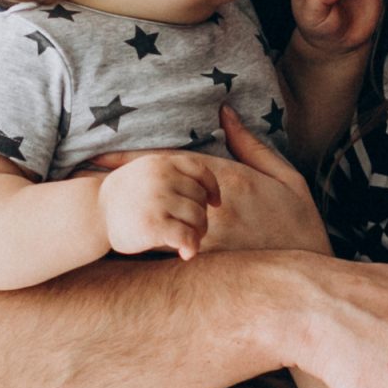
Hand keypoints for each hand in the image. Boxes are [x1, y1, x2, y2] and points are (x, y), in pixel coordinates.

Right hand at [97, 152, 221, 258]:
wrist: (93, 213)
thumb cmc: (124, 198)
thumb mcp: (145, 173)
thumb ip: (172, 176)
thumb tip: (212, 198)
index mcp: (161, 163)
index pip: (200, 171)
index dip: (212, 189)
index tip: (215, 204)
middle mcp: (161, 178)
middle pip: (200, 199)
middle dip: (200, 217)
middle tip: (191, 230)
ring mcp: (157, 200)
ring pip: (198, 217)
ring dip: (198, 233)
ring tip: (186, 241)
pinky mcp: (153, 224)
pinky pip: (187, 236)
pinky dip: (191, 246)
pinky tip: (185, 254)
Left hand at [98, 109, 326, 255]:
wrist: (310, 275)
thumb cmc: (299, 223)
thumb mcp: (285, 176)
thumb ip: (250, 144)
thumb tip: (225, 112)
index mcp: (230, 181)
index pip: (170, 163)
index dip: (131, 158)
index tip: (97, 151)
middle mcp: (212, 209)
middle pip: (154, 193)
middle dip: (116, 185)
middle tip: (77, 177)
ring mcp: (208, 240)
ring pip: (153, 224)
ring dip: (119, 216)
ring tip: (83, 212)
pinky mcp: (207, 266)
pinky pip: (166, 255)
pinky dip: (137, 248)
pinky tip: (110, 246)